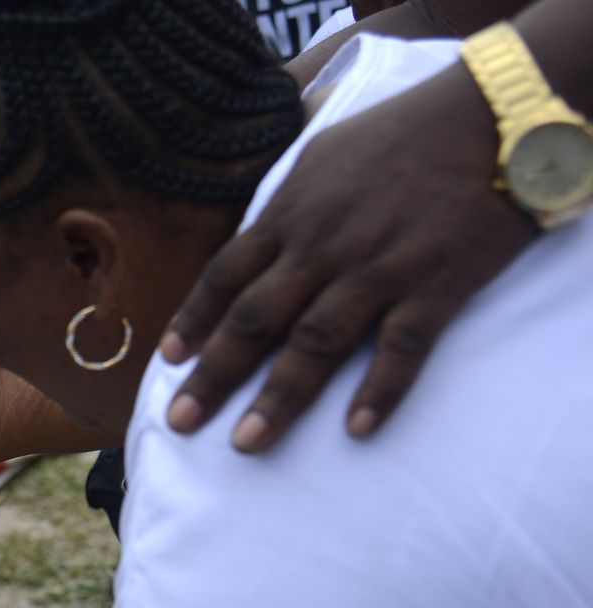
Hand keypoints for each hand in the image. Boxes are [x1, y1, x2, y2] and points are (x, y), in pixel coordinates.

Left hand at [159, 64, 538, 452]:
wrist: (489, 117)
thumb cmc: (400, 135)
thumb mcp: (321, 157)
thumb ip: (284, 208)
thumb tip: (252, 246)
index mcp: (290, 216)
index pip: (225, 277)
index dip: (193, 322)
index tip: (167, 364)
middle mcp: (322, 248)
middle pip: (255, 320)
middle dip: (214, 375)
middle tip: (181, 422)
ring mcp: (378, 270)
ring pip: (315, 342)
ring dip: (279, 396)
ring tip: (247, 443)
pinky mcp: (435, 286)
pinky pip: (401, 347)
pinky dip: (380, 389)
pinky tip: (357, 429)